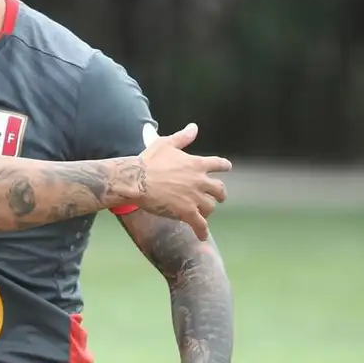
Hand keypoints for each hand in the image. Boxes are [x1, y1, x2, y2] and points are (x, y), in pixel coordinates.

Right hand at [138, 123, 231, 240]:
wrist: (137, 180)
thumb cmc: (149, 160)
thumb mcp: (165, 143)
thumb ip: (183, 137)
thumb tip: (194, 127)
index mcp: (197, 164)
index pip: (219, 164)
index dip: (224, 166)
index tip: (226, 168)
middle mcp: (200, 181)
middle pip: (219, 189)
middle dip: (219, 193)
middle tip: (216, 197)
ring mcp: (195, 198)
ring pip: (210, 207)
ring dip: (207, 210)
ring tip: (202, 213)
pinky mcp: (187, 212)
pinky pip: (200, 225)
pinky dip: (202, 231)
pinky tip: (201, 235)